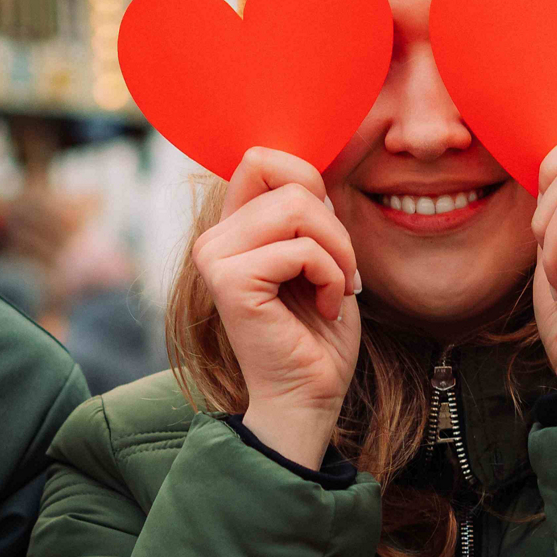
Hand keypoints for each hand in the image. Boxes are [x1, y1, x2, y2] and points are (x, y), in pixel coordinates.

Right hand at [193, 147, 359, 469]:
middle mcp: (214, 238)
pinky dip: (331, 277)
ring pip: (297, 209)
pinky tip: (326, 308)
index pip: (261, 159)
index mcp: (232, 228)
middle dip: (335, 229)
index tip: (327, 237)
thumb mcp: (319, 255)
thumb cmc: (318, 332)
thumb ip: (307, 211)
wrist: (308, 397)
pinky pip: (301, 250)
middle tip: (342, 274)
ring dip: (337, 252)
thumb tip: (312, 169)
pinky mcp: (230, 281)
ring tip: (335, 289)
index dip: (309, 182)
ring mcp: (215, 258)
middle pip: (290, 183)